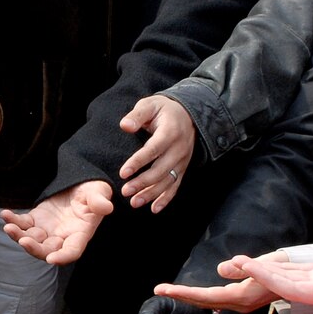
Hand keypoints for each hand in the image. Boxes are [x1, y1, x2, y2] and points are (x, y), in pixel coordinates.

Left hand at [0, 181, 113, 264]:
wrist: (80, 182)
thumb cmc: (93, 190)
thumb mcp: (98, 192)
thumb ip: (99, 201)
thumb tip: (106, 208)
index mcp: (80, 234)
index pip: (72, 251)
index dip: (62, 257)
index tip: (51, 259)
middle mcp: (62, 237)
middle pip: (47, 251)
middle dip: (34, 248)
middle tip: (23, 240)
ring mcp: (48, 230)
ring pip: (31, 240)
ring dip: (18, 236)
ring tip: (8, 226)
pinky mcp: (36, 219)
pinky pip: (23, 224)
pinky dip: (13, 221)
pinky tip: (5, 214)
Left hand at [117, 95, 195, 210]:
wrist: (189, 115)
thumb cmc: (164, 110)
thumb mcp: (150, 105)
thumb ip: (137, 115)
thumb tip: (125, 126)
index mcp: (170, 132)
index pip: (153, 150)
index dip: (138, 162)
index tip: (123, 173)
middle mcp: (178, 149)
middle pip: (160, 170)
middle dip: (142, 183)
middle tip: (125, 191)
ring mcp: (182, 161)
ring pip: (167, 181)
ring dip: (151, 194)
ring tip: (134, 202)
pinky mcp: (183, 168)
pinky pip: (175, 186)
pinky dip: (166, 199)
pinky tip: (154, 209)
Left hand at [151, 251, 291, 312]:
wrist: (306, 279)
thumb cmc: (286, 268)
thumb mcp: (268, 263)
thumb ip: (244, 267)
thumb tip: (221, 268)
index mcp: (242, 296)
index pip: (206, 296)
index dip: (184, 293)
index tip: (164, 289)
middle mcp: (239, 303)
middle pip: (203, 301)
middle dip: (181, 295)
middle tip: (158, 289)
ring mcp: (241, 303)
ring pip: (209, 302)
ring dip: (189, 296)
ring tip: (169, 290)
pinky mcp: (244, 299)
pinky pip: (217, 300)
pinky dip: (201, 298)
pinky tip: (192, 297)